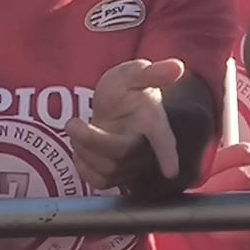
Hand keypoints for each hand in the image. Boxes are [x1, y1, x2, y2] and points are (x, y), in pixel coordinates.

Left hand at [65, 58, 187, 191]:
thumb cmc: (126, 91)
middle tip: (71, 123)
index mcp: (154, 121)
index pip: (163, 140)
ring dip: (84, 149)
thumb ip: (151, 72)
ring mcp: (133, 166)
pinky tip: (83, 148)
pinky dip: (82, 165)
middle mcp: (147, 147)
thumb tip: (177, 67)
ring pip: (107, 170)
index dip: (167, 155)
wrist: (114, 111)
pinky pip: (98, 182)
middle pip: (121, 155)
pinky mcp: (117, 178)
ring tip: (79, 130)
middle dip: (91, 141)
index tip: (171, 172)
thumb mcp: (133, 74)